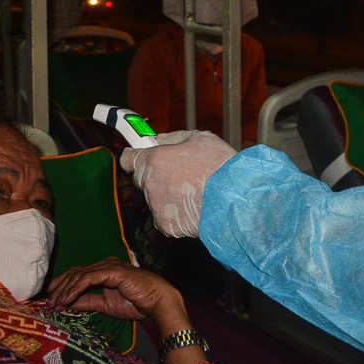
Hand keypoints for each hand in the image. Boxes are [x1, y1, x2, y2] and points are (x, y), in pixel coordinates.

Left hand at [48, 257, 207, 363]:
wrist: (157, 302)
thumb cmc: (137, 303)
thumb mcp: (106, 305)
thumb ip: (88, 302)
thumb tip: (67, 304)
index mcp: (104, 271)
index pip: (77, 275)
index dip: (61, 285)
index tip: (48, 298)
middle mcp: (105, 265)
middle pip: (75, 273)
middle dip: (58, 287)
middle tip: (46, 302)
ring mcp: (108, 266)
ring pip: (79, 275)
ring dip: (64, 290)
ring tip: (54, 303)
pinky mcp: (112, 270)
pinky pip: (88, 279)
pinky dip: (74, 289)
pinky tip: (66, 299)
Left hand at [120, 131, 237, 237]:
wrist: (235, 199)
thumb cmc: (220, 166)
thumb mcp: (201, 139)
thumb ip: (174, 137)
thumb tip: (160, 140)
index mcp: (154, 160)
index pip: (128, 158)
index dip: (136, 155)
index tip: (143, 155)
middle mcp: (150, 184)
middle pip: (142, 179)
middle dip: (155, 176)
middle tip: (179, 174)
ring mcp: (156, 207)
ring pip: (155, 199)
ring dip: (168, 195)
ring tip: (194, 192)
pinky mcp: (166, 226)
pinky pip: (166, 217)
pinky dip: (176, 214)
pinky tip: (195, 207)